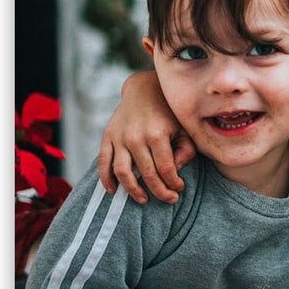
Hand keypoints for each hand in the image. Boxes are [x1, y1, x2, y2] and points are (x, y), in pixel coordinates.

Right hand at [97, 70, 195, 203]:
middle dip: (159, 192)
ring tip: (143, 199)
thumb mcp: (183, 127)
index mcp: (158, 134)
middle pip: (147, 174)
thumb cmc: (168, 111)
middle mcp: (137, 137)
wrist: (144, 89)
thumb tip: (175, 171)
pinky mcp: (108, 136)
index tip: (179, 189)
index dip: (174, 184)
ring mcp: (120, 137)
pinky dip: (105, 179)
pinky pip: (103, 162)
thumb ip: (186, 150)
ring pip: (123, 172)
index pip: (167, 169)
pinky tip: (113, 191)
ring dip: (132, 191)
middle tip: (168, 199)